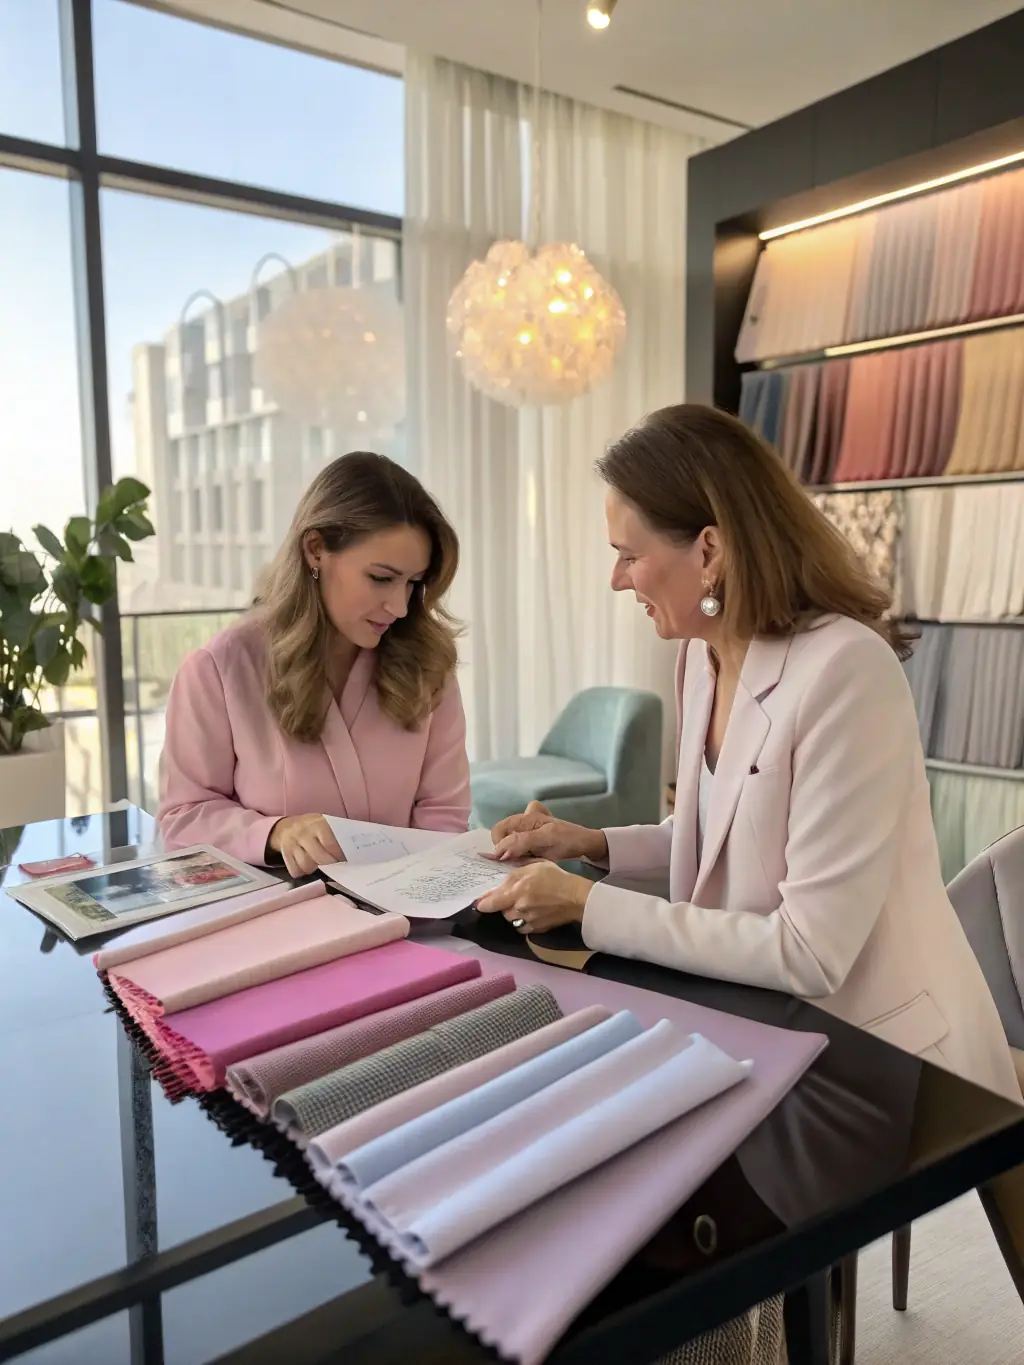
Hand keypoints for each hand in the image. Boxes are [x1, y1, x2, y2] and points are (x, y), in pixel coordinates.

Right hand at [267, 815, 342, 878]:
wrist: (286, 827)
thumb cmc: (312, 828)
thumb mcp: (324, 824)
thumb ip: (335, 835)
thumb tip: (353, 851)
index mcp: (317, 824)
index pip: (330, 844)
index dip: (338, 855)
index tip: (344, 860)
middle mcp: (303, 833)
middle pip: (319, 857)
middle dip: (329, 864)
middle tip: (333, 865)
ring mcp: (292, 843)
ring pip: (306, 865)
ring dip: (314, 868)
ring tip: (318, 863)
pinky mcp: (284, 854)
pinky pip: (295, 870)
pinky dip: (302, 872)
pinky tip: (306, 866)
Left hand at [476, 861, 591, 934]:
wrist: (577, 898)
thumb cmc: (555, 877)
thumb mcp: (533, 867)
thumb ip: (512, 876)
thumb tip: (495, 888)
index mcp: (516, 891)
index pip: (489, 903)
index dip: (482, 903)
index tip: (479, 903)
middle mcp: (519, 909)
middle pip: (501, 911)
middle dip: (503, 905)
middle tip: (513, 896)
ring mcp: (527, 922)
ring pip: (511, 920)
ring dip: (513, 913)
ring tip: (524, 903)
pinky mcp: (536, 930)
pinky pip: (522, 926)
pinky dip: (522, 921)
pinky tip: (531, 912)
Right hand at [490, 801, 607, 863]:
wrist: (585, 844)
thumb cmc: (567, 840)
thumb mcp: (545, 839)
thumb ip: (521, 842)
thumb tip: (499, 852)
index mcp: (525, 817)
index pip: (498, 830)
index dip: (499, 846)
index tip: (509, 859)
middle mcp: (523, 820)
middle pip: (502, 837)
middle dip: (508, 851)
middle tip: (523, 858)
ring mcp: (528, 829)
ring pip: (510, 844)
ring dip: (517, 854)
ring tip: (533, 858)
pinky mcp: (533, 839)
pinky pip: (519, 848)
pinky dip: (523, 856)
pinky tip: (536, 856)